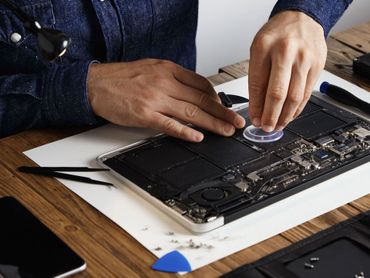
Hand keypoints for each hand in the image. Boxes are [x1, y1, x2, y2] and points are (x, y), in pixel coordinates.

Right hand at [87, 59, 244, 141]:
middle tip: (236, 122)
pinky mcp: (144, 114)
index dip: (217, 97)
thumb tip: (193, 92)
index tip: (224, 107)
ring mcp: (155, 99)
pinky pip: (170, 124)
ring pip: (191, 112)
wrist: (95, 83)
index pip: (201, 84)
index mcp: (168, 69)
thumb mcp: (151, 68)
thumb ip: (173, 78)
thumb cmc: (122, 77)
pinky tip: (198, 137)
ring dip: (212, 124)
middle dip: (222, 113)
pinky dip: (186, 131)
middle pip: (201, 99)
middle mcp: (165, 82)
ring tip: (226, 131)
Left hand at [248, 11, 326, 131]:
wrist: (301, 18)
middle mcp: (286, 52)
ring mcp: (304, 58)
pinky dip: (297, 109)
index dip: (256, 107)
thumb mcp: (258, 50)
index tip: (254, 119)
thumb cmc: (276, 35)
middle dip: (270, 116)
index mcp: (264, 47)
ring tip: (277, 125)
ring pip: (295, 97)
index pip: (258, 85)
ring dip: (285, 116)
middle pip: (278, 93)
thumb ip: (257, 77)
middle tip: (265, 127)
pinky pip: (307, 94)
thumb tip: (257, 108)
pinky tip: (290, 115)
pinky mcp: (317, 65)